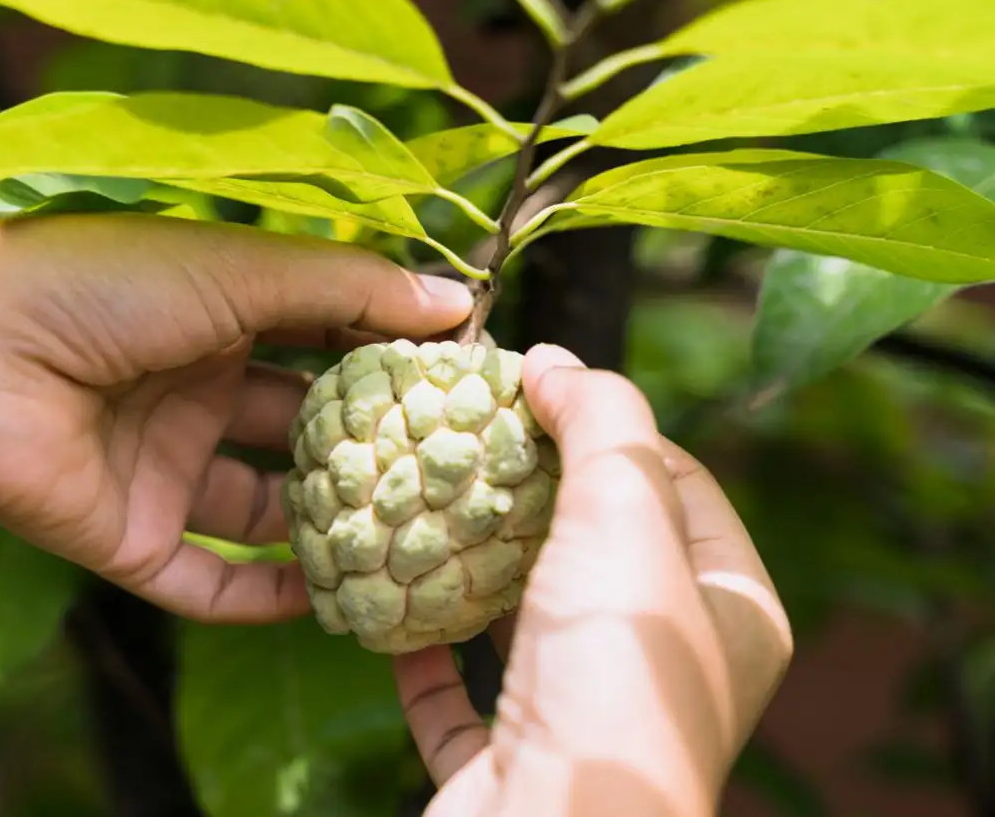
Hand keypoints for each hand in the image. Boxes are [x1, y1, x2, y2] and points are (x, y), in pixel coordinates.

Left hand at [0, 214, 473, 623]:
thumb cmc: (101, 288)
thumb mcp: (240, 268)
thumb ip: (348, 288)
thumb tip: (456, 302)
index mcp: (213, 315)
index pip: (321, 339)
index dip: (387, 356)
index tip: (465, 377)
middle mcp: (191, 392)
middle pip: (300, 430)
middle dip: (369, 448)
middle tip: (454, 469)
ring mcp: (162, 468)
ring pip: (265, 514)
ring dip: (329, 528)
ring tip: (410, 541)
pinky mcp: (132, 539)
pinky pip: (211, 583)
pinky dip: (267, 597)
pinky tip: (332, 599)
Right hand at [392, 345, 792, 816]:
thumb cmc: (611, 676)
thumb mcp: (625, 518)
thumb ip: (602, 422)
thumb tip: (556, 362)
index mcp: (730, 610)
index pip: (681, 482)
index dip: (610, 426)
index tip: (535, 387)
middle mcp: (666, 666)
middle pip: (594, 545)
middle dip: (527, 490)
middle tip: (467, 435)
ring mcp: (585, 715)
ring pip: (522, 617)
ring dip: (470, 564)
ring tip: (422, 500)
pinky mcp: (509, 758)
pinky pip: (461, 692)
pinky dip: (425, 647)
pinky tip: (390, 604)